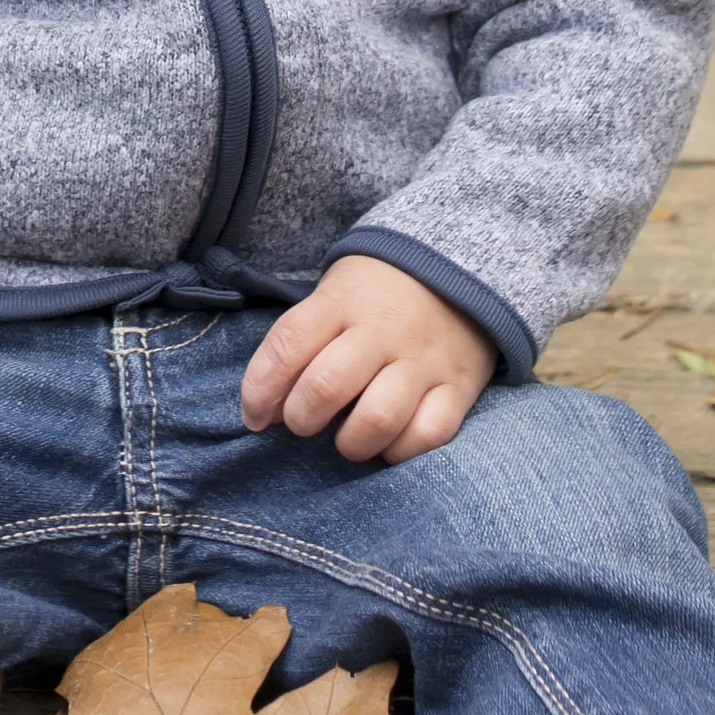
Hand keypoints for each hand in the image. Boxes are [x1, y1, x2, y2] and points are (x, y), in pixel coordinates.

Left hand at [241, 258, 497, 464]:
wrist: (456, 264)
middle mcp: (383, 329)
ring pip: (378, 417)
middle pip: (327, 385)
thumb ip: (302, 344)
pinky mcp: (459, 386)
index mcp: (341, 302)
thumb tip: (268, 413)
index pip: (287, 345)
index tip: (255, 416)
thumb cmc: (376, 293)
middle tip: (304, 422)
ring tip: (348, 438)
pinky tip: (390, 441)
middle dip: (302, 418)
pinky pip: (428, 434)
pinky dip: (402, 449)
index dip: (260, 389)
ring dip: (351, 442)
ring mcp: (424, 359)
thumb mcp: (333, 295)